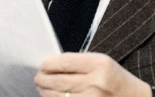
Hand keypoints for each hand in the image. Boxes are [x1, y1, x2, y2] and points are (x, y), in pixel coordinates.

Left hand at [34, 52, 150, 96]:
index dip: (48, 64)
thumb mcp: (102, 63)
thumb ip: (79, 62)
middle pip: (57, 81)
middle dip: (43, 79)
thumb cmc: (116, 79)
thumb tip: (50, 65)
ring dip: (45, 92)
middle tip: (38, 78)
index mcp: (99, 64)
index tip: (42, 65)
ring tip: (43, 88)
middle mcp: (96, 83)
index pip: (63, 62)